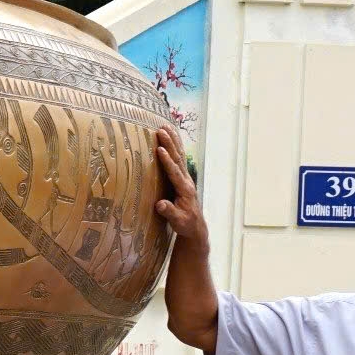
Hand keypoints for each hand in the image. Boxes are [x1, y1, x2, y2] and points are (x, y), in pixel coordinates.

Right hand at [151, 126, 205, 251]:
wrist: (195, 226)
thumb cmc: (185, 224)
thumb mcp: (177, 221)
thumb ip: (169, 212)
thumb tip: (160, 204)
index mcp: (185, 190)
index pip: (174, 172)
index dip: (167, 161)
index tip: (160, 149)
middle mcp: (186, 180)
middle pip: (178, 158)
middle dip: (170, 143)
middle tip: (161, 130)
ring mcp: (185, 178)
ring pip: (179, 155)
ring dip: (173, 141)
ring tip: (165, 127)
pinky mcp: (182, 177)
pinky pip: (179, 158)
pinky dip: (175, 146)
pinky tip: (171, 138)